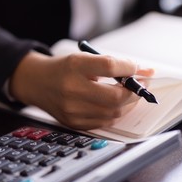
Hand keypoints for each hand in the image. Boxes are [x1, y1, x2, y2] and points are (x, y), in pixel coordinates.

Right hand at [9, 51, 153, 129]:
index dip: (129, 68)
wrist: (37, 83)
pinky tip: (115, 105)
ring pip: (114, 112)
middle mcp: (72, 89)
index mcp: (74, 66)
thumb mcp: (85, 58)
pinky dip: (115, 113)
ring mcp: (72, 110)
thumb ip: (113, 64)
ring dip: (128, 104)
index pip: (110, 66)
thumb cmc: (64, 68)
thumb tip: (145, 72)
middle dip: (134, 92)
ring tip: (129, 94)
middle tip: (140, 86)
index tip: (136, 68)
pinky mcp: (74, 123)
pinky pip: (105, 122)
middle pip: (115, 96)